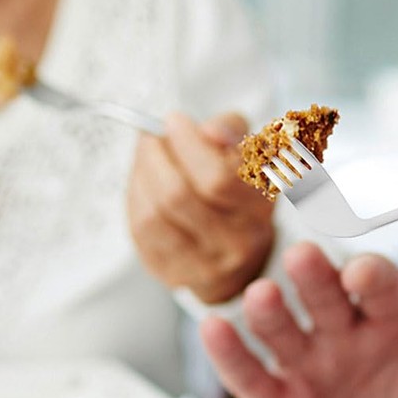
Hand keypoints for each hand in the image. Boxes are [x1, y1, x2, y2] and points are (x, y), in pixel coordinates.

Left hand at [128, 112, 274, 302]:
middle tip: (151, 139)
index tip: (175, 121)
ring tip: (147, 159)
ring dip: (141, 177)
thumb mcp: (249, 157)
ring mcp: (206, 265)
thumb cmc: (239, 196)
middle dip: (155, 157)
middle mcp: (239, 243)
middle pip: (178, 196)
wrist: (239, 256)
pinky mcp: (175, 276)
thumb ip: (233, 132)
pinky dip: (135, 200)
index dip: (189, 145)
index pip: (219, 179)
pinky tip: (144, 187)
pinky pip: (140, 232)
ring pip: (153, 214)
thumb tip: (211, 130)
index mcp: (261, 209)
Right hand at [200, 242, 397, 397]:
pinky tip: (214, 329)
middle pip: (323, 292)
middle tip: (304, 260)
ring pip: (282, 327)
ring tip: (261, 297)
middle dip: (314, 276)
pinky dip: (229, 353)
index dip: (369, 278)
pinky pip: (249, 375)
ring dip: (269, 310)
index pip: (378, 285)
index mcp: (391, 320)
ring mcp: (307, 363)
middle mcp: (345, 331)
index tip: (364, 277)